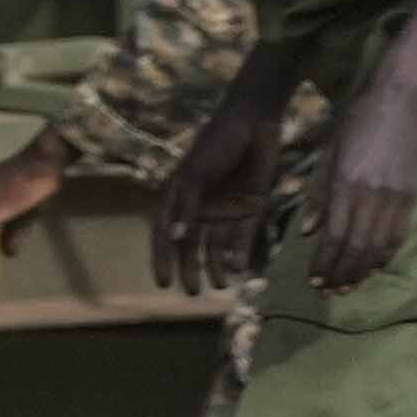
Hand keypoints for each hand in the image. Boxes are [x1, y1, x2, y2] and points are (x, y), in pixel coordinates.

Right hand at [154, 107, 281, 299]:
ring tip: (220, 285)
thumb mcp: (195, 172)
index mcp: (179, 195)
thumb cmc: (217, 142)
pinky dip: (239, 252)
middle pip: (191, 244)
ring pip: (217, 244)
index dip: (162, 258)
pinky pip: (242, 236)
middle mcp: (200, 205)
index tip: (163, 283)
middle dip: (191, 268)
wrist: (254, 122)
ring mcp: (225, 207)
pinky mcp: (250, 207)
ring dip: (216, 265)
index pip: (166, 233)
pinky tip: (238, 269)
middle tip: (193, 293)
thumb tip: (174, 237)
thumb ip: (186, 204)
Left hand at [304, 72, 416, 291]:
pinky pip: (398, 234)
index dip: (325, 262)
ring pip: (380, 246)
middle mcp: (372, 195)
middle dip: (342, 273)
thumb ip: (318, 195)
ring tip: (348, 285)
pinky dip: (385, 254)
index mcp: (346, 183)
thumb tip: (308, 233)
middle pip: (358, 247)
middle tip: (329, 292)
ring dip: (363, 270)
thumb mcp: (327, 154)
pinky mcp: (411, 196)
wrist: (397, 102)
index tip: (315, 281)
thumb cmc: (353, 124)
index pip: (334, 235)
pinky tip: (374, 265)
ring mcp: (396, 197)